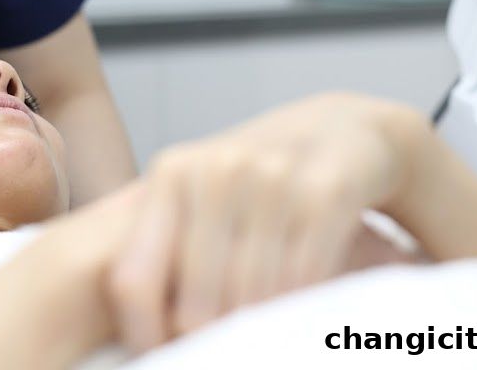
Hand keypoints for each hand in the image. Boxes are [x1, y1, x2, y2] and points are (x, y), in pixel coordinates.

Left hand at [105, 92, 428, 351]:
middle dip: (213, 340)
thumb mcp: (201, 199)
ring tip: (267, 332)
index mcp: (172, 174)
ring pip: (251, 301)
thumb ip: (164, 250)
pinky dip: (303, 310)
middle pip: (196, 306)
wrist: (344, 130)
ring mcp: (272, 177)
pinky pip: (302, 283)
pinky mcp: (326, 191)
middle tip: (228, 348)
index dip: (143, 336)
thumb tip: (142, 334)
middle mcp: (216, 170)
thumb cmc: (260, 181)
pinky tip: (304, 309)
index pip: (132, 281)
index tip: (162, 357)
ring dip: (262, 330)